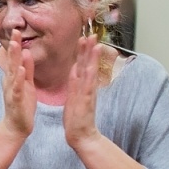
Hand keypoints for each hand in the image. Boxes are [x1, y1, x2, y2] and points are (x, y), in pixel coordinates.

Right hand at [0, 34, 37, 138]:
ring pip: (13, 72)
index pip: (15, 57)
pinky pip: (16, 88)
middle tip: (15, 31)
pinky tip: (21, 71)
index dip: (16, 43)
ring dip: (14, 59)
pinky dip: (18, 79)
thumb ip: (26, 68)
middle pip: (11, 61)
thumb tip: (25, 52)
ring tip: (16, 46)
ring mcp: (12, 90)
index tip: (18, 30)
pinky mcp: (15, 100)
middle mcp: (10, 81)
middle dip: (13, 46)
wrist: (16, 126)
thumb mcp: (26, 83)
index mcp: (14, 77)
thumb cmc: (22, 105)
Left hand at [63, 35, 101, 150]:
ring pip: (90, 71)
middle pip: (88, 64)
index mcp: (80, 85)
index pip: (81, 64)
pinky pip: (88, 86)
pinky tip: (91, 66)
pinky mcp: (87, 101)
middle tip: (91, 34)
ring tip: (95, 44)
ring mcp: (88, 93)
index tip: (83, 37)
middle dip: (89, 49)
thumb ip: (75, 82)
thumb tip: (75, 69)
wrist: (81, 135)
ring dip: (92, 58)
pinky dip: (90, 75)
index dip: (83, 51)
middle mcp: (86, 87)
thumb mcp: (73, 96)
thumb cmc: (76, 117)